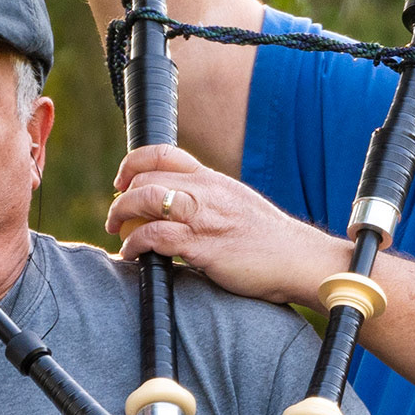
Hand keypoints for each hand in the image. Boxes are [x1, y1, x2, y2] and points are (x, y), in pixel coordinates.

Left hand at [107, 146, 348, 307]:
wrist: (298, 260)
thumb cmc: (269, 241)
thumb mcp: (237, 204)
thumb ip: (209, 200)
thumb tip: (177, 207)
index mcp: (213, 179)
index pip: (163, 154)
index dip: (133, 163)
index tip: (122, 181)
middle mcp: (206, 192)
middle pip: (147, 178)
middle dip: (122, 197)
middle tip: (116, 217)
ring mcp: (204, 217)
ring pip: (146, 200)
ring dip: (121, 216)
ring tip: (119, 233)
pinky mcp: (203, 246)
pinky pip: (155, 238)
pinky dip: (135, 246)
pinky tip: (133, 255)